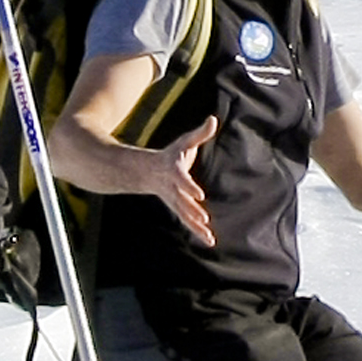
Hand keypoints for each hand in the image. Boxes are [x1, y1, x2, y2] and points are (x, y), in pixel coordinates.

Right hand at [152, 116, 218, 244]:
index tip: (199, 195)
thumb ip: (200, 133)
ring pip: (185, 215)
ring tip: (209, 237)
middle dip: (192, 211)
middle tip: (204, 220)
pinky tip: (210, 241)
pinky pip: (188, 221)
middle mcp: (173, 188)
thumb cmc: (171, 155)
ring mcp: (174, 200)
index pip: (181, 179)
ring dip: (196, 227)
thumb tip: (214, 119)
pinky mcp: (178, 208)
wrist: (147, 172)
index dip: (189, 186)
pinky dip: (198, 231)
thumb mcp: (184, 142)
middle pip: (182, 201)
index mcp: (174, 171)